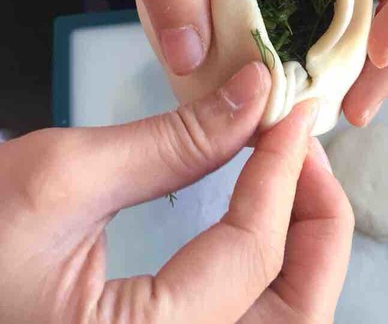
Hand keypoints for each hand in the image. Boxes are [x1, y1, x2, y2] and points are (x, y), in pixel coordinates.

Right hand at [0, 63, 352, 323]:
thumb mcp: (63, 179)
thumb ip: (174, 141)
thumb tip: (255, 94)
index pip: (254, 256)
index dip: (282, 170)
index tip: (291, 110)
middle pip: (297, 315)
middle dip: (316, 224)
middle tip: (300, 149)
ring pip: (281, 320)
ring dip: (300, 245)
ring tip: (285, 172)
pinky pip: (243, 317)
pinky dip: (267, 264)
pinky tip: (257, 210)